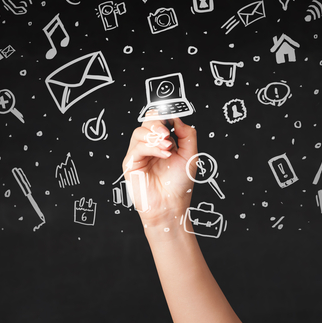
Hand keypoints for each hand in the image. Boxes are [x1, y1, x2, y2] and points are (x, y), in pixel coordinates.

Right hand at [121, 114, 197, 229]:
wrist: (171, 206)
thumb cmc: (180, 185)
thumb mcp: (191, 156)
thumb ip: (187, 135)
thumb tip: (177, 119)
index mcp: (164, 143)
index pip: (159, 120)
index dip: (165, 116)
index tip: (174, 119)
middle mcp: (150, 146)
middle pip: (147, 121)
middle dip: (158, 124)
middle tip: (168, 134)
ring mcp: (139, 154)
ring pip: (140, 132)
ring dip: (155, 136)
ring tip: (167, 147)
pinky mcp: (131, 163)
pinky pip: (137, 147)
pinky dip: (151, 147)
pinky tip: (164, 155)